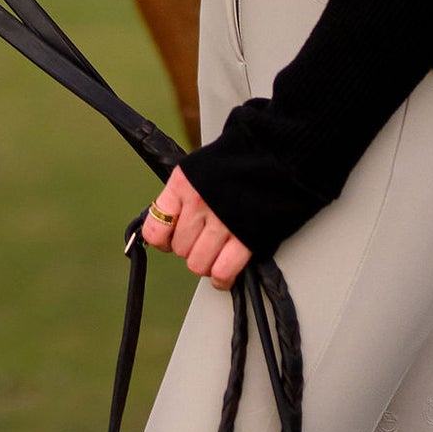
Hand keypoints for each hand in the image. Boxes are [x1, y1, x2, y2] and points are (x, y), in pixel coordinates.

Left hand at [142, 167, 251, 286]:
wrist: (277, 153)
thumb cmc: (240, 159)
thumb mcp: (199, 169)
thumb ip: (183, 196)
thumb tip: (172, 224)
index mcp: (182, 184)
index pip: (155, 229)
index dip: (163, 240)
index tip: (171, 240)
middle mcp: (198, 203)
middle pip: (181, 249)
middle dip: (192, 249)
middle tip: (204, 242)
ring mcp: (221, 222)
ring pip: (198, 264)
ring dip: (207, 264)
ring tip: (216, 255)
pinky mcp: (245, 237)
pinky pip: (223, 271)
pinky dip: (222, 277)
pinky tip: (224, 273)